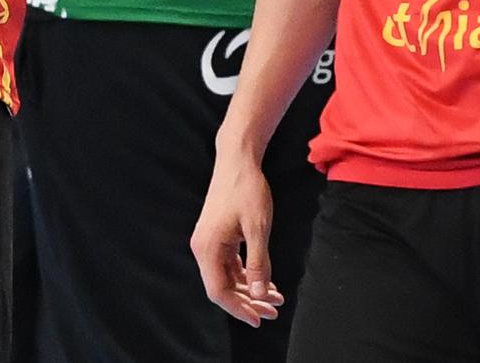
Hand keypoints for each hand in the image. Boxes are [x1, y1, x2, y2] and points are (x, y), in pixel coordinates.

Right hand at [190, 144, 285, 326]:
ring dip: (251, 289)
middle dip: (249, 302)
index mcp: (207, 248)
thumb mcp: (258, 228)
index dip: (239, 309)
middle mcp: (203, 248)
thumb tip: (261, 295)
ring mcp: (209, 242)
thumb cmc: (247, 190)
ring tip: (276, 299)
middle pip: (223, 287)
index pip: (219, 291)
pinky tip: (267, 281)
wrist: (238, 159)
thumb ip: (258, 263)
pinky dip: (248, 274)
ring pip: (228, 276)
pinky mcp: (217, 236)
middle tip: (274, 312)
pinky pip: (230, 264)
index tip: (259, 319)